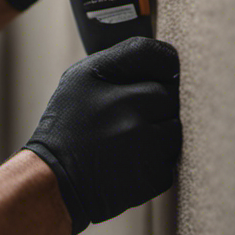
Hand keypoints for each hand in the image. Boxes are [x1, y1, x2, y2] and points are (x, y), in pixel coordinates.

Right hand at [23, 37, 181, 234]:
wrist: (57, 181)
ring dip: (161, 130)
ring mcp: (144, 143)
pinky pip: (173, 156)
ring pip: (176, 126)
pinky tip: (133, 158)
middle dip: (157, 102)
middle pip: (168, 93)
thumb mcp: (80, 80)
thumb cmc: (68, 126)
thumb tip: (168, 63)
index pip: (153, 54)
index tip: (162, 72)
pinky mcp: (155, 174)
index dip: (164, 62)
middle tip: (133, 114)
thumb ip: (120, 64)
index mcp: (103, 77)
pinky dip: (159, 157)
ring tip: (131, 138)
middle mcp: (126, 107)